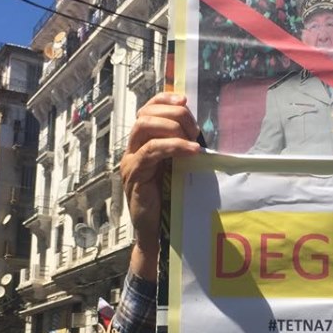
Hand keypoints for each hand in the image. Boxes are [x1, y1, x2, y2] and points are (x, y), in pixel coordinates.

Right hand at [120, 93, 200, 276]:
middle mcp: (132, 150)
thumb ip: (182, 148)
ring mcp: (130, 162)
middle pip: (145, 115)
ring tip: (193, 140)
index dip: (163, 99)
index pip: (146, 110)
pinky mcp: (134, 176)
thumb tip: (202, 130)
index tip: (185, 99)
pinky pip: (150, 152)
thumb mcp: (178, 167)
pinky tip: (192, 151)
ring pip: (143, 128)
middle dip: (173, 114)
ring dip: (171, 127)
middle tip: (195, 129)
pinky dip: (173, 146)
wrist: (157, 233)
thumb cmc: (170, 200)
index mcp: (141, 144)